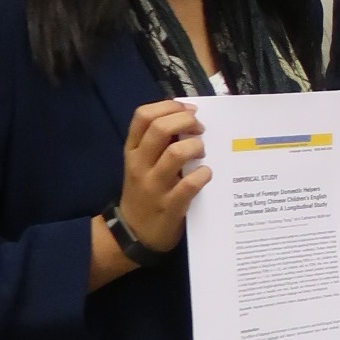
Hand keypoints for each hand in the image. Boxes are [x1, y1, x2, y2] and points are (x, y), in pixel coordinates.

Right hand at [119, 99, 210, 251]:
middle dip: (186, 120)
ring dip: (196, 146)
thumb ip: (158, 142)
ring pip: (176, 153)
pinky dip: (204, 174)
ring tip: (201, 152)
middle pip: (160, 129)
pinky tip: (206, 174)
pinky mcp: (170, 205)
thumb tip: (188, 116)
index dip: (168, 106)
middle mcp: (140, 165)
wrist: (134, 233)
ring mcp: (154, 186)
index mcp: (132, 150)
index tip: (188, 109)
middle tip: (199, 129)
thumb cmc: (144, 192)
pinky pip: (190, 184)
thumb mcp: (141, 163)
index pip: (142, 116)